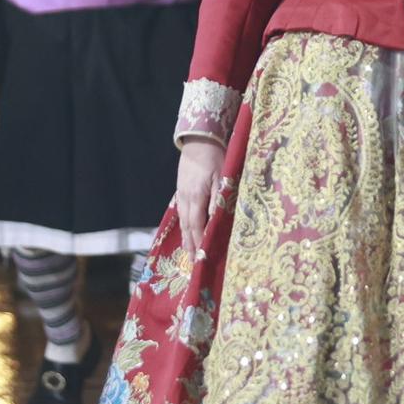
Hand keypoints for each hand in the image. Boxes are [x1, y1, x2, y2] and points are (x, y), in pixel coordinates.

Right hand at [175, 140, 225, 256]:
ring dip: (186, 237)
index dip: (198, 242)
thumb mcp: (221, 177)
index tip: (200, 258)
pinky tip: (186, 231)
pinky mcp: (182, 190)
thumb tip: (215, 220)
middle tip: (193, 262)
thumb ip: (218, 199)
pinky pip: (182, 213)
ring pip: (183, 221)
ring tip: (188, 252)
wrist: (199, 140)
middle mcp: (186, 198)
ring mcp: (182, 194)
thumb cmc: (215, 157)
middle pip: (187, 227)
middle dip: (190, 245)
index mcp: (196, 197)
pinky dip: (184, 225)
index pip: (197, 225)